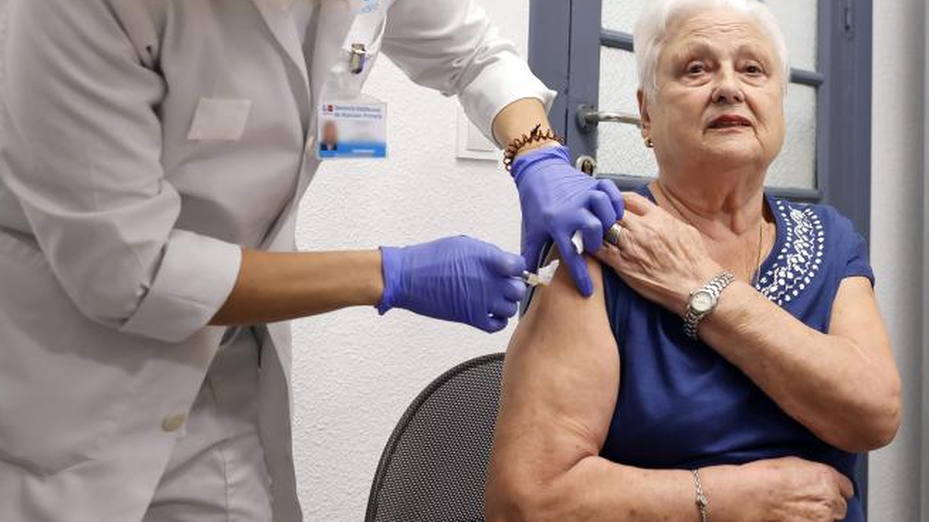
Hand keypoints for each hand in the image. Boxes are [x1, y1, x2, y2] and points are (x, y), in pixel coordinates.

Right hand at [378, 236, 526, 332]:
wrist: (408, 277)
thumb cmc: (430, 258)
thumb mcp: (464, 244)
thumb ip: (488, 253)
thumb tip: (502, 261)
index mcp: (488, 259)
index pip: (520, 266)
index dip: (517, 268)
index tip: (512, 270)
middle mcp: (489, 281)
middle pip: (518, 289)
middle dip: (512, 287)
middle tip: (503, 286)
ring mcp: (482, 301)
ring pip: (510, 309)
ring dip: (504, 304)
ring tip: (492, 299)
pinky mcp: (471, 318)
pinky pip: (497, 325)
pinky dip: (496, 320)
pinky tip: (489, 312)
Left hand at [511, 145, 623, 296]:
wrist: (538, 172)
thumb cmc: (536, 202)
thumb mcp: (532, 231)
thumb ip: (531, 255)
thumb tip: (527, 278)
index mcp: (555, 224)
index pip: (570, 255)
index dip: (580, 276)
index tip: (587, 290)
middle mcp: (571, 209)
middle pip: (592, 228)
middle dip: (597, 242)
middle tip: (593, 246)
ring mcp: (584, 195)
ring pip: (603, 207)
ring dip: (608, 220)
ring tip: (604, 228)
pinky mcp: (593, 183)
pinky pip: (610, 190)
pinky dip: (616, 201)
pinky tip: (614, 211)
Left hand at [594, 192, 720, 313]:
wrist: (697, 287)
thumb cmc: (694, 263)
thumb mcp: (685, 231)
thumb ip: (666, 220)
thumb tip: (656, 215)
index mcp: (658, 218)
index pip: (629, 199)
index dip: (616, 199)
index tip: (610, 202)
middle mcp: (643, 229)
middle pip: (611, 211)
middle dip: (601, 212)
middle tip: (594, 216)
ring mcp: (631, 247)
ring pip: (602, 228)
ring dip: (593, 228)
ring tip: (588, 230)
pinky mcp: (623, 265)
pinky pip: (599, 251)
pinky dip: (590, 246)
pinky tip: (586, 246)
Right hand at [737, 457, 854, 521]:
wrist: (748, 496)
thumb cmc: (762, 477)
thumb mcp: (792, 463)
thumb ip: (813, 473)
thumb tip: (819, 479)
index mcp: (826, 477)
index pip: (846, 488)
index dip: (833, 491)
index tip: (824, 494)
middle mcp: (829, 497)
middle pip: (839, 507)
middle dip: (826, 507)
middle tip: (806, 505)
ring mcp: (823, 518)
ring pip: (829, 521)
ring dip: (817, 518)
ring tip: (796, 514)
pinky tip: (793, 518)